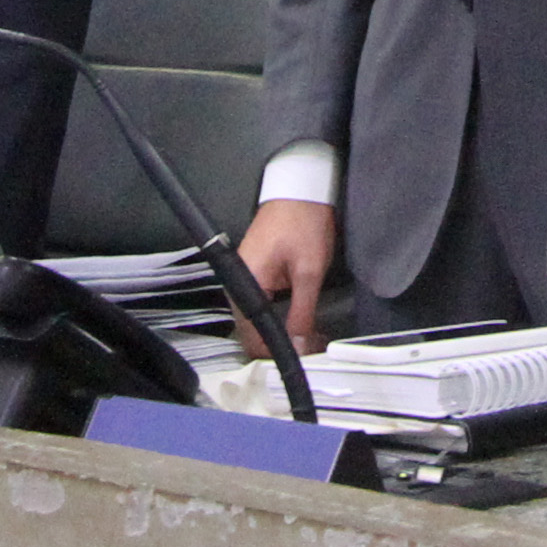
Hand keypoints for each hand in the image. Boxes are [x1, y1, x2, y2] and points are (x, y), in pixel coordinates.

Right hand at [233, 198, 336, 354]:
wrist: (299, 187)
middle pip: (251, 328)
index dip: (273, 352)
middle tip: (309, 349)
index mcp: (245, 283)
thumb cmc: (304, 224)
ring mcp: (243, 276)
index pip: (251, 334)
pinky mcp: (253, 271)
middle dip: (278, 343)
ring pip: (256, 318)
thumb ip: (301, 312)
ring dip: (279, 330)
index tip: (299, 359)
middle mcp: (236, 283)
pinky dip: (277, 315)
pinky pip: (260, 303)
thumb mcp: (309, 271)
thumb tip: (298, 347)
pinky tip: (297, 321)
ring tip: (308, 340)